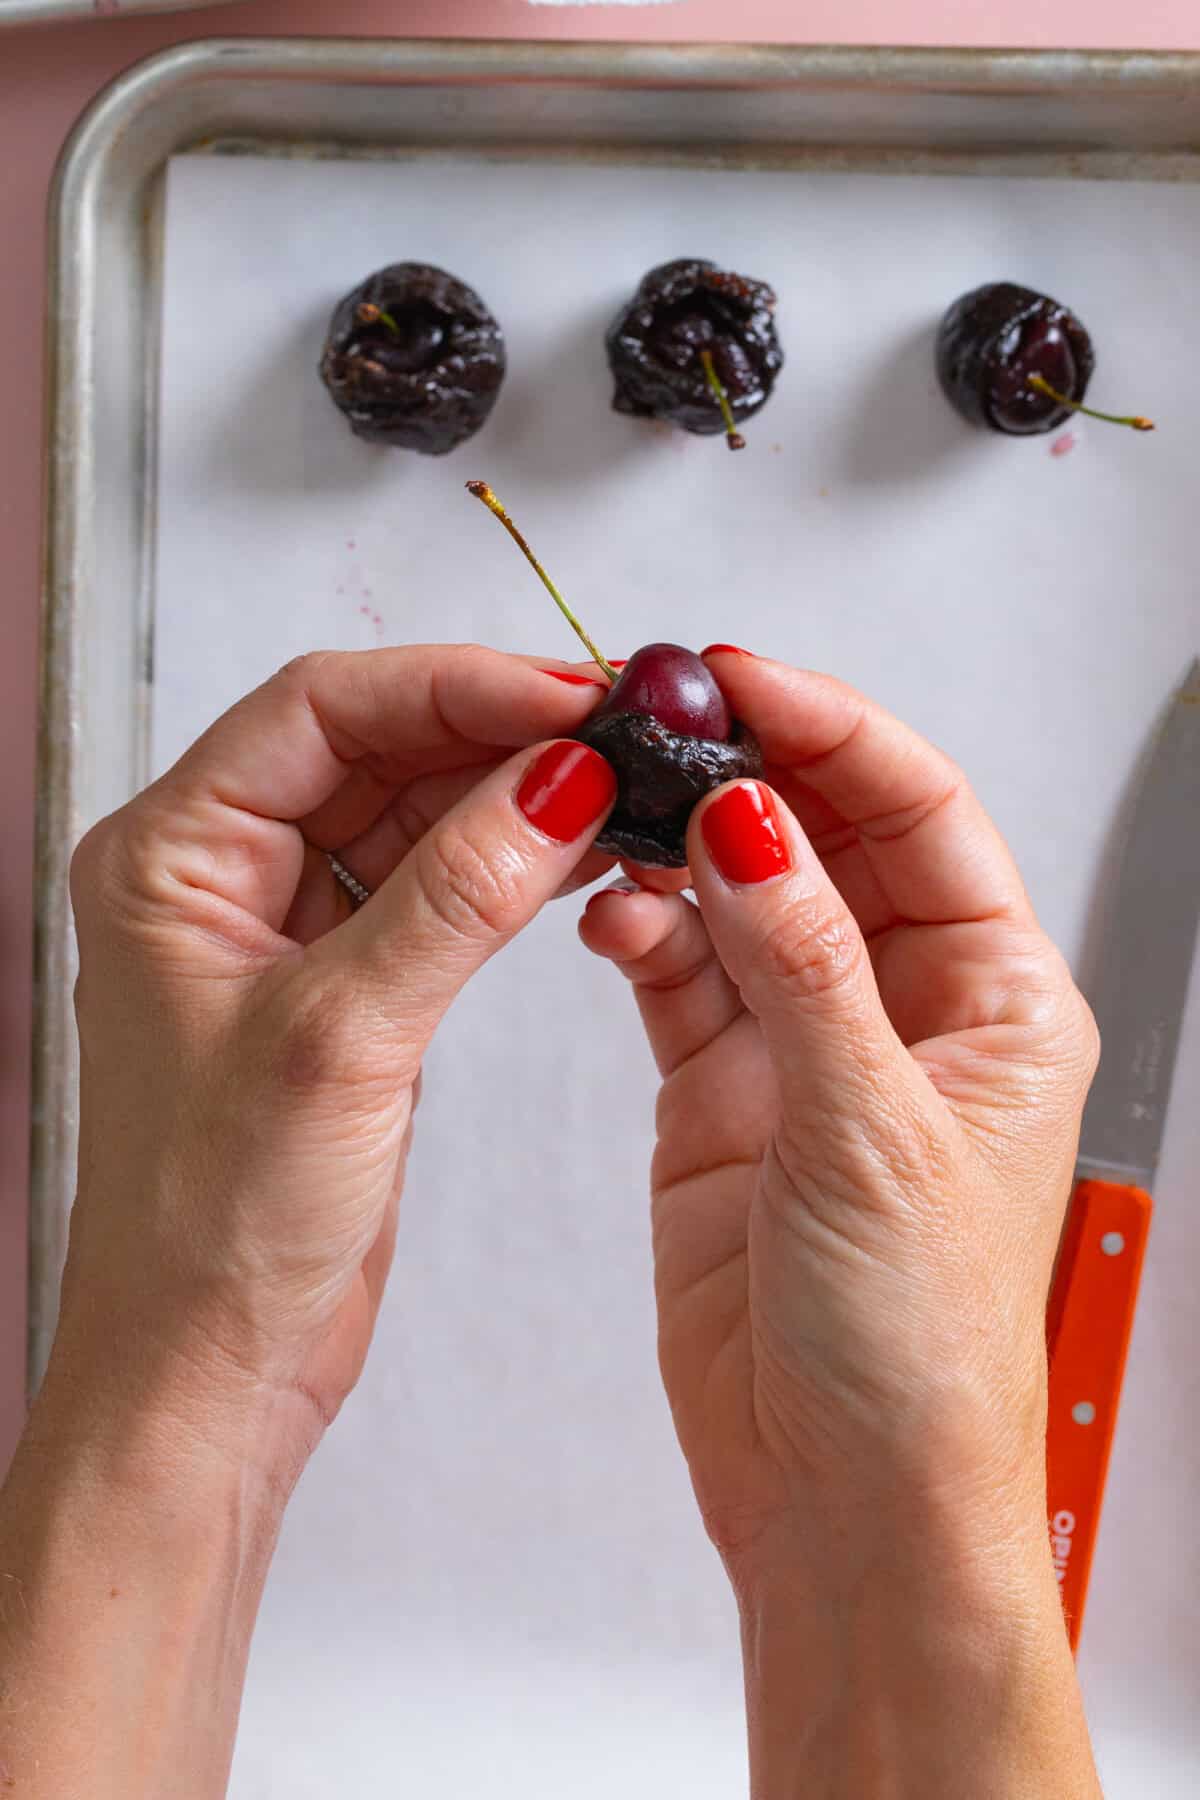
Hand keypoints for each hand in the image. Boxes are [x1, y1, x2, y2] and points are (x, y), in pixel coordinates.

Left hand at [58, 645, 615, 1470]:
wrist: (209, 1368)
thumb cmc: (212, 1224)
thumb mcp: (342, 1037)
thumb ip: (457, 893)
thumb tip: (563, 776)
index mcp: (170, 857)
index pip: (320, 709)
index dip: (451, 685)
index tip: (569, 695)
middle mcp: (219, 873)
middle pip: (373, 745)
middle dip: (496, 730)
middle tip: (621, 728)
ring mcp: (284, 926)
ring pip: (413, 810)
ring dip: (514, 794)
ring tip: (624, 785)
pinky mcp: (343, 983)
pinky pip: (434, 884)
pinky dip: (509, 866)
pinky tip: (584, 853)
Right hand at [580, 650, 1102, 1796]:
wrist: (840, 1497)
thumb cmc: (920, 1353)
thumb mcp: (871, 1134)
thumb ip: (802, 964)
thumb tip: (752, 821)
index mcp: (993, 1003)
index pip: (922, 816)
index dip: (838, 733)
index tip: (749, 681)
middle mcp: (903, 1010)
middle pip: (826, 837)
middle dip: (748, 772)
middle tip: (661, 720)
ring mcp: (806, 1047)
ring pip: (739, 896)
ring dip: (679, 849)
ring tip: (617, 811)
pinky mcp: (722, 1093)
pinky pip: (677, 973)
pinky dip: (640, 932)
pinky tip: (610, 912)